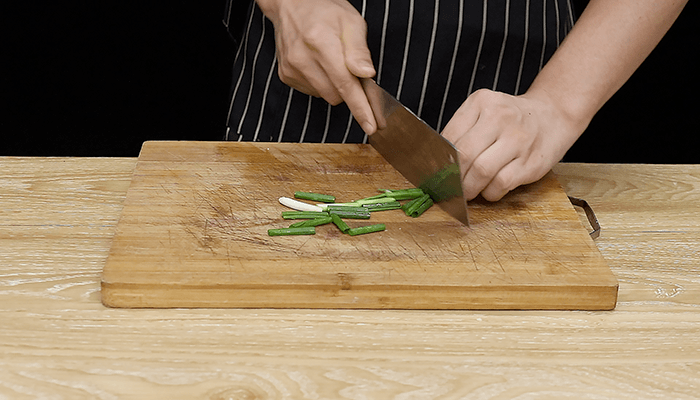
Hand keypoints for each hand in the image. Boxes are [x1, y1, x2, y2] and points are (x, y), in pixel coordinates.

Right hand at [256, 0, 376, 133]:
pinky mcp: (286, 76)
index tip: (371, 125)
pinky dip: (322, 83)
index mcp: (321, 42)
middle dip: (350, 89)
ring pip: (326, 96)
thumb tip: (367, 74)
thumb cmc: (324, 11)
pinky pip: (313, 92)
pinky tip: (318, 65)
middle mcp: (303, 58)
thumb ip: (359, 51)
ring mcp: (292, 69)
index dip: (361, 108)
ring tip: (331, 61)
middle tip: (351, 68)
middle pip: (337, 95)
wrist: (291, 5)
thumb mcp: (351, 22)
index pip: (346, 84)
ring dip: (335, 86)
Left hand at [441, 89, 581, 201]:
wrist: (553, 115)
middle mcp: (500, 117)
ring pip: (481, 172)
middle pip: (464, 155)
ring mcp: (518, 140)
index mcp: (482, 102)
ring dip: (469, 189)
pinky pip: (501, 184)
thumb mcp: (484, 111)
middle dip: (453, 178)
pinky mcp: (531, 162)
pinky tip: (489, 189)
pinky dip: (490, 193)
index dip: (439, 160)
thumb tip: (438, 162)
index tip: (437, 173)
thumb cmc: (511, 119)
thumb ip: (462, 131)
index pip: (450, 137)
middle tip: (449, 187)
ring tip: (467, 191)